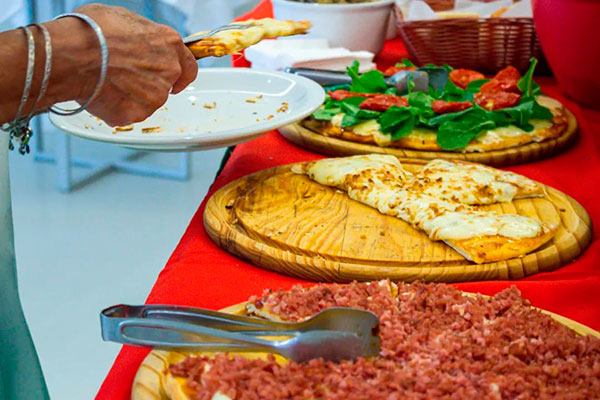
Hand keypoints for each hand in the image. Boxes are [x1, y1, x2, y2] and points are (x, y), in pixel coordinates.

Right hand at [69, 4, 197, 125]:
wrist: (72, 54)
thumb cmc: (92, 31)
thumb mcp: (123, 18)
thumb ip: (142, 36)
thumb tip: (138, 41)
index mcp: (169, 43)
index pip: (189, 66)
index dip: (180, 75)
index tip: (175, 81)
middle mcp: (169, 70)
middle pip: (166, 85)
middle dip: (150, 84)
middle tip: (127, 79)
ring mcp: (155, 95)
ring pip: (148, 101)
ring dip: (132, 96)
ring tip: (108, 82)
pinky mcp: (138, 114)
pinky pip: (129, 114)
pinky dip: (117, 108)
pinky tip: (101, 94)